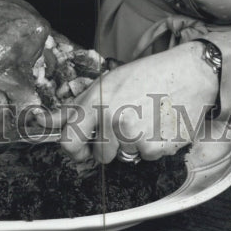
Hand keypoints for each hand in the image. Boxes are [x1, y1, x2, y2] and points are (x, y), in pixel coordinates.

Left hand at [54, 43, 219, 163]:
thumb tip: (40, 120)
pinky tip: (161, 125)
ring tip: (147, 118)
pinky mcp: (156, 148)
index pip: (68, 142)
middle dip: (111, 145)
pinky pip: (147, 158)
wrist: (190, 73)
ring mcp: (134, 136)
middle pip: (100, 156)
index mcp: (96, 101)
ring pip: (125, 157)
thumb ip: (76, 106)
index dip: (74, 150)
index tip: (82, 150)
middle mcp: (112, 120)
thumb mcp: (108, 82)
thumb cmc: (148, 75)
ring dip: (134, 145)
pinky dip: (154, 147)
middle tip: (128, 121)